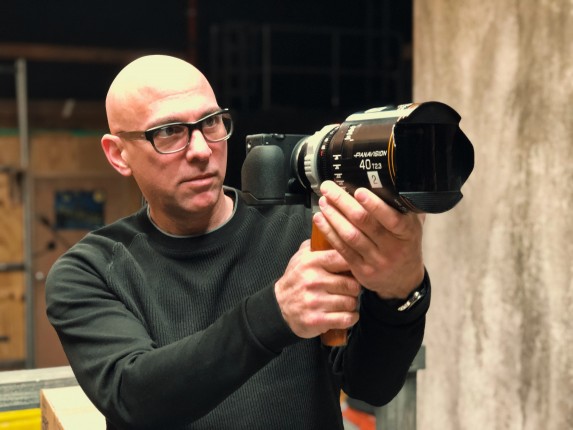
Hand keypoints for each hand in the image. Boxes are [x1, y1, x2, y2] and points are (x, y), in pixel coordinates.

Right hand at [274, 240, 360, 338]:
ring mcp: (315, 302)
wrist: (279, 306)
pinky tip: (346, 313)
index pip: (343, 258)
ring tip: (345, 301)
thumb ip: (317, 244)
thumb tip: (333, 230)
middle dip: (354, 288)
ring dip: (352, 303)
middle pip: (352, 284)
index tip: (355, 268)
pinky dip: (350, 317)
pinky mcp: (317, 320)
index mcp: (311, 262)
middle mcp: (313, 281)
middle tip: (350, 288)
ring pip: (351, 302)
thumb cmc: (296, 279)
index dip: (354, 263)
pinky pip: (347, 318)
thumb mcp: (301, 257)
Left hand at [312, 181, 424, 298]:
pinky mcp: (361, 270)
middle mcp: (392, 247)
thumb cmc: (405, 245)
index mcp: (407, 233)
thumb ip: (403, 208)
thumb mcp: (412, 226)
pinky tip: (320, 219)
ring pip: (350, 236)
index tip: (358, 191)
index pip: (392, 218)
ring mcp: (376, 260)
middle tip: (328, 188)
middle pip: (364, 223)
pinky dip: (329, 232)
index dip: (374, 205)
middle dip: (343, 202)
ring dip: (333, 216)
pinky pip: (342, 248)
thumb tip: (390, 180)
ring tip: (323, 201)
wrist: (403, 280)